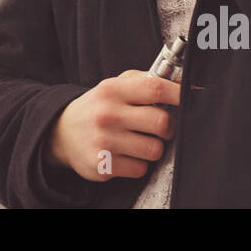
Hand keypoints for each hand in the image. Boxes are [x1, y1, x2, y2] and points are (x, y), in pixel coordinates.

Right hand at [45, 70, 178, 181]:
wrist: (62, 132)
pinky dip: (138, 165)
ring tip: (139, 142)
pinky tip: (126, 155)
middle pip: (162, 122)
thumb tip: (181, 83)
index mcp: (112, 90)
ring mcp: (104, 141)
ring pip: (155, 149)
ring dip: (153, 148)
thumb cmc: (97, 107)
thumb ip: (143, 81)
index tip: (188, 99)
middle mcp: (107, 114)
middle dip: (168, 128)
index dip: (179, 95)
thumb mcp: (114, 85)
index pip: (155, 89)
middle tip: (160, 127)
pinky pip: (140, 169)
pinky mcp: (102, 165)